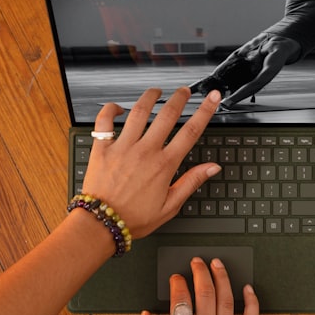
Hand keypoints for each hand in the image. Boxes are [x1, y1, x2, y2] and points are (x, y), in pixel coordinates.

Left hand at [81, 87, 220, 237]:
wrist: (102, 223)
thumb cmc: (133, 218)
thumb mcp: (170, 206)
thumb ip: (191, 182)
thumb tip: (211, 168)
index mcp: (164, 165)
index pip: (190, 131)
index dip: (205, 111)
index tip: (211, 98)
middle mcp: (145, 151)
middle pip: (167, 115)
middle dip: (179, 98)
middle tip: (185, 91)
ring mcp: (123, 147)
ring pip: (139, 112)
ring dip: (150, 97)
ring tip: (156, 91)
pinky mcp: (103, 148)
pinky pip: (105, 121)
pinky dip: (111, 109)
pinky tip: (118, 107)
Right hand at [133, 257, 259, 314]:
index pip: (181, 301)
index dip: (178, 284)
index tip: (175, 278)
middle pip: (205, 294)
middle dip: (200, 272)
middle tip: (196, 262)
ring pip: (227, 301)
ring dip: (222, 279)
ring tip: (218, 264)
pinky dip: (251, 303)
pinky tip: (248, 289)